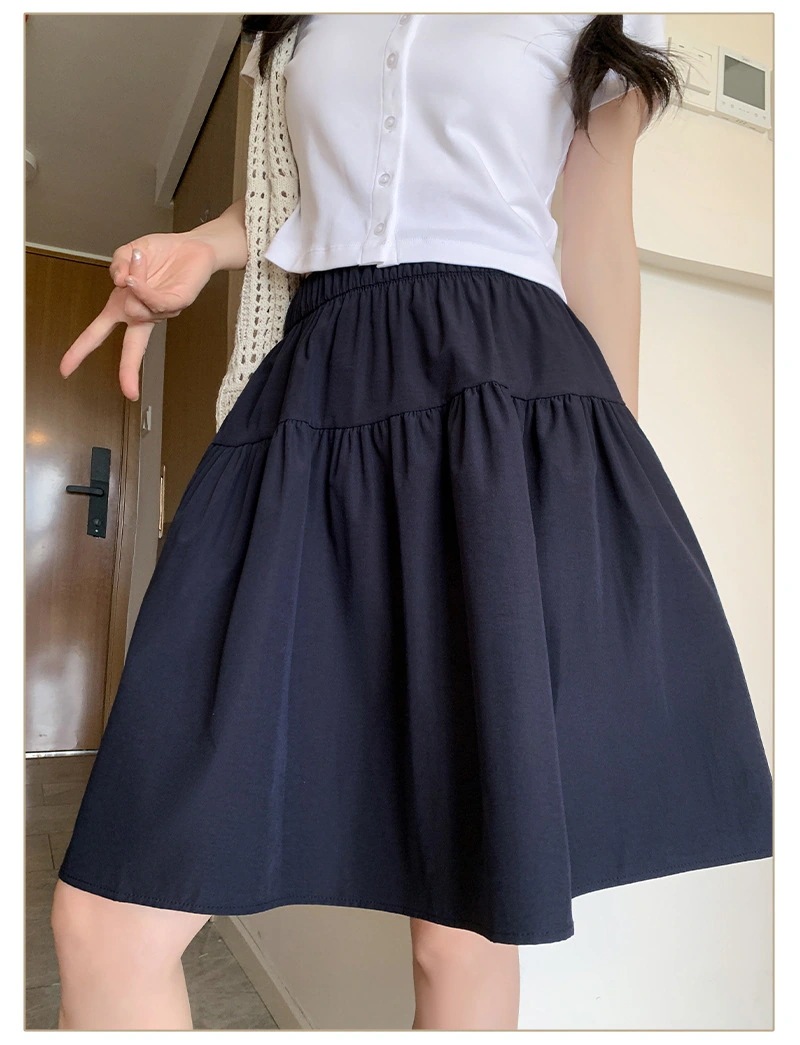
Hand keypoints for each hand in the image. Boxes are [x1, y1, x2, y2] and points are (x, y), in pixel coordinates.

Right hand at [59, 233, 216, 400]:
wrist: (190, 244)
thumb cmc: (159, 253)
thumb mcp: (125, 254)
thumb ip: (116, 266)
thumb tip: (121, 282)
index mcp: (122, 307)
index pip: (98, 333)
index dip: (80, 351)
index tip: (65, 370)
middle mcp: (141, 314)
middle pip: (131, 348)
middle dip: (128, 370)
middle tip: (128, 392)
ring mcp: (160, 311)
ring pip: (136, 309)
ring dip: (132, 279)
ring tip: (141, 260)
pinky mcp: (178, 303)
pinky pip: (156, 303)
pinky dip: (144, 289)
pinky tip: (138, 277)